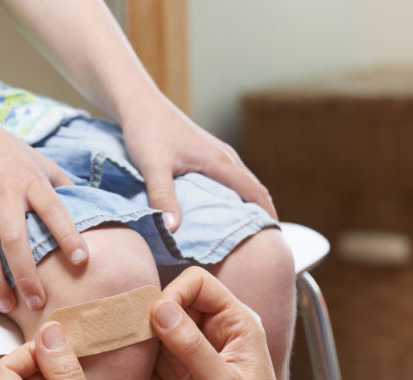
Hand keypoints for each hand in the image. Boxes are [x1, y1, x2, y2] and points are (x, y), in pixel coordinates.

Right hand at [0, 109, 87, 312]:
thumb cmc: (2, 150)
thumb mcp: (37, 160)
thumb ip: (61, 183)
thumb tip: (91, 204)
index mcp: (30, 181)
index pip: (54, 211)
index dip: (69, 235)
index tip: (81, 261)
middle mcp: (3, 190)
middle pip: (16, 240)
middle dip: (27, 276)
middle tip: (37, 304)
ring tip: (5, 305)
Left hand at [120, 95, 276, 231]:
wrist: (139, 103)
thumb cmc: (147, 130)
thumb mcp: (153, 166)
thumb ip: (162, 196)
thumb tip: (173, 229)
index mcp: (220, 162)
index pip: (255, 192)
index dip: (267, 216)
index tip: (274, 239)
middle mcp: (225, 157)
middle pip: (254, 188)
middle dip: (261, 214)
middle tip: (262, 242)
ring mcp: (217, 154)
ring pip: (243, 183)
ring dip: (248, 205)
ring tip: (245, 232)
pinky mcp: (206, 154)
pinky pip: (230, 178)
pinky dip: (235, 196)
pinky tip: (222, 211)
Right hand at [148, 267, 304, 379]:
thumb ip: (190, 345)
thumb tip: (160, 308)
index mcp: (238, 321)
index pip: (197, 281)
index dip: (173, 296)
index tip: (159, 325)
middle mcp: (221, 330)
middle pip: (174, 305)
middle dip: (163, 336)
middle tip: (177, 369)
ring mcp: (203, 351)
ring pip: (161, 333)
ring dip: (160, 361)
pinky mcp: (189, 372)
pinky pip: (159, 359)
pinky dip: (156, 376)